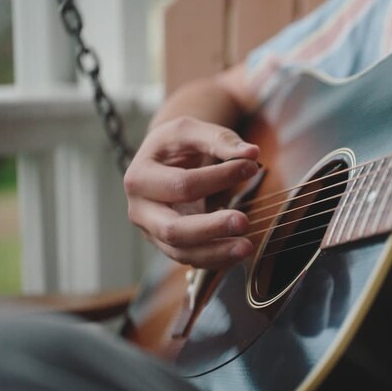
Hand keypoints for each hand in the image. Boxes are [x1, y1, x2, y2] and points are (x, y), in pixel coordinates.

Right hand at [124, 117, 259, 268]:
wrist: (165, 162)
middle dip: (210, 228)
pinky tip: (239, 252)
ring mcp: (152, 233)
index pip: (182, 184)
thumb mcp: (192, 131)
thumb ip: (220, 140)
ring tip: (247, 246)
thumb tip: (252, 152)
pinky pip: (192, 259)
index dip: (218, 178)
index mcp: (139, 178)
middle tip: (244, 221)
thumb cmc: (177, 145)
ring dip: (216, 252)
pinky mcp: (169, 245)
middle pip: (172, 229)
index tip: (252, 166)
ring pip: (182, 252)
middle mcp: (140, 211)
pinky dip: (216, 259)